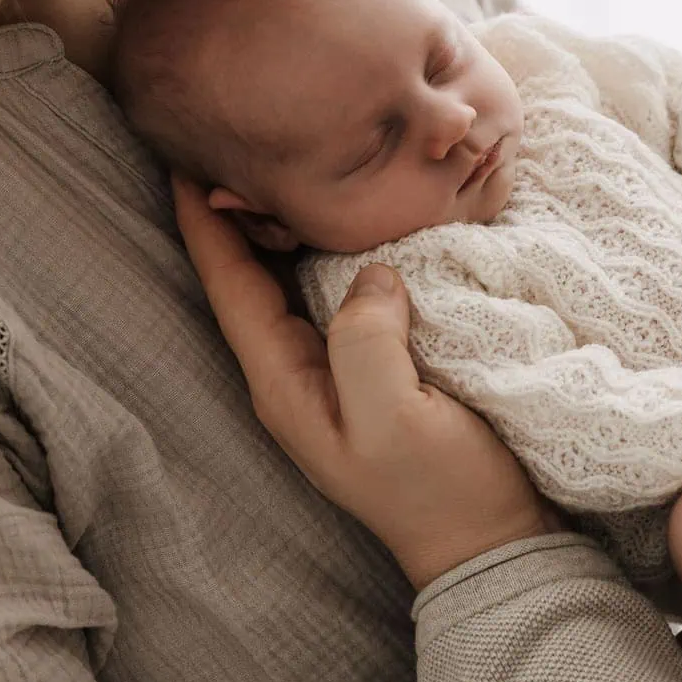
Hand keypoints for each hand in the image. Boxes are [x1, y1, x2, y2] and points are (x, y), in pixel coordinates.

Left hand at [175, 176, 560, 588]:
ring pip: (292, 278)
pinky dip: (335, 244)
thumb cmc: (441, 490)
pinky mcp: (376, 363)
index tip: (188, 158)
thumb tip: (370, 272)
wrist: (493, 544)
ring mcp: (335, 369)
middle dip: (238, 210)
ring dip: (284, 222)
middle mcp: (297, 371)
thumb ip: (366, 343)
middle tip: (234, 138)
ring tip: (282, 158)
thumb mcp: (395, 421)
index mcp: (284, 383)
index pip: (229, 287)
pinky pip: (340, 288)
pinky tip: (352, 212)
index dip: (205, 223)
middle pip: (250, 275)